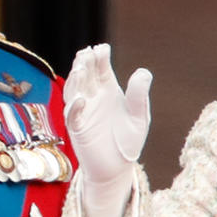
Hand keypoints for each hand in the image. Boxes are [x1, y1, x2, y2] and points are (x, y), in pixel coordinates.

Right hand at [64, 44, 152, 216]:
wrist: (117, 168)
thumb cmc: (128, 141)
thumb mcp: (139, 117)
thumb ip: (139, 96)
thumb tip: (143, 72)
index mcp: (108, 91)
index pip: (101, 69)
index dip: (100, 58)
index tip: (103, 48)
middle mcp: (93, 98)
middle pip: (85, 75)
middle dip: (85, 63)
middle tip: (87, 53)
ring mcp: (83, 112)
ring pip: (74, 91)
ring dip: (76, 80)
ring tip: (80, 68)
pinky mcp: (77, 129)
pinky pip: (72, 116)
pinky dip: (75, 107)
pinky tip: (81, 99)